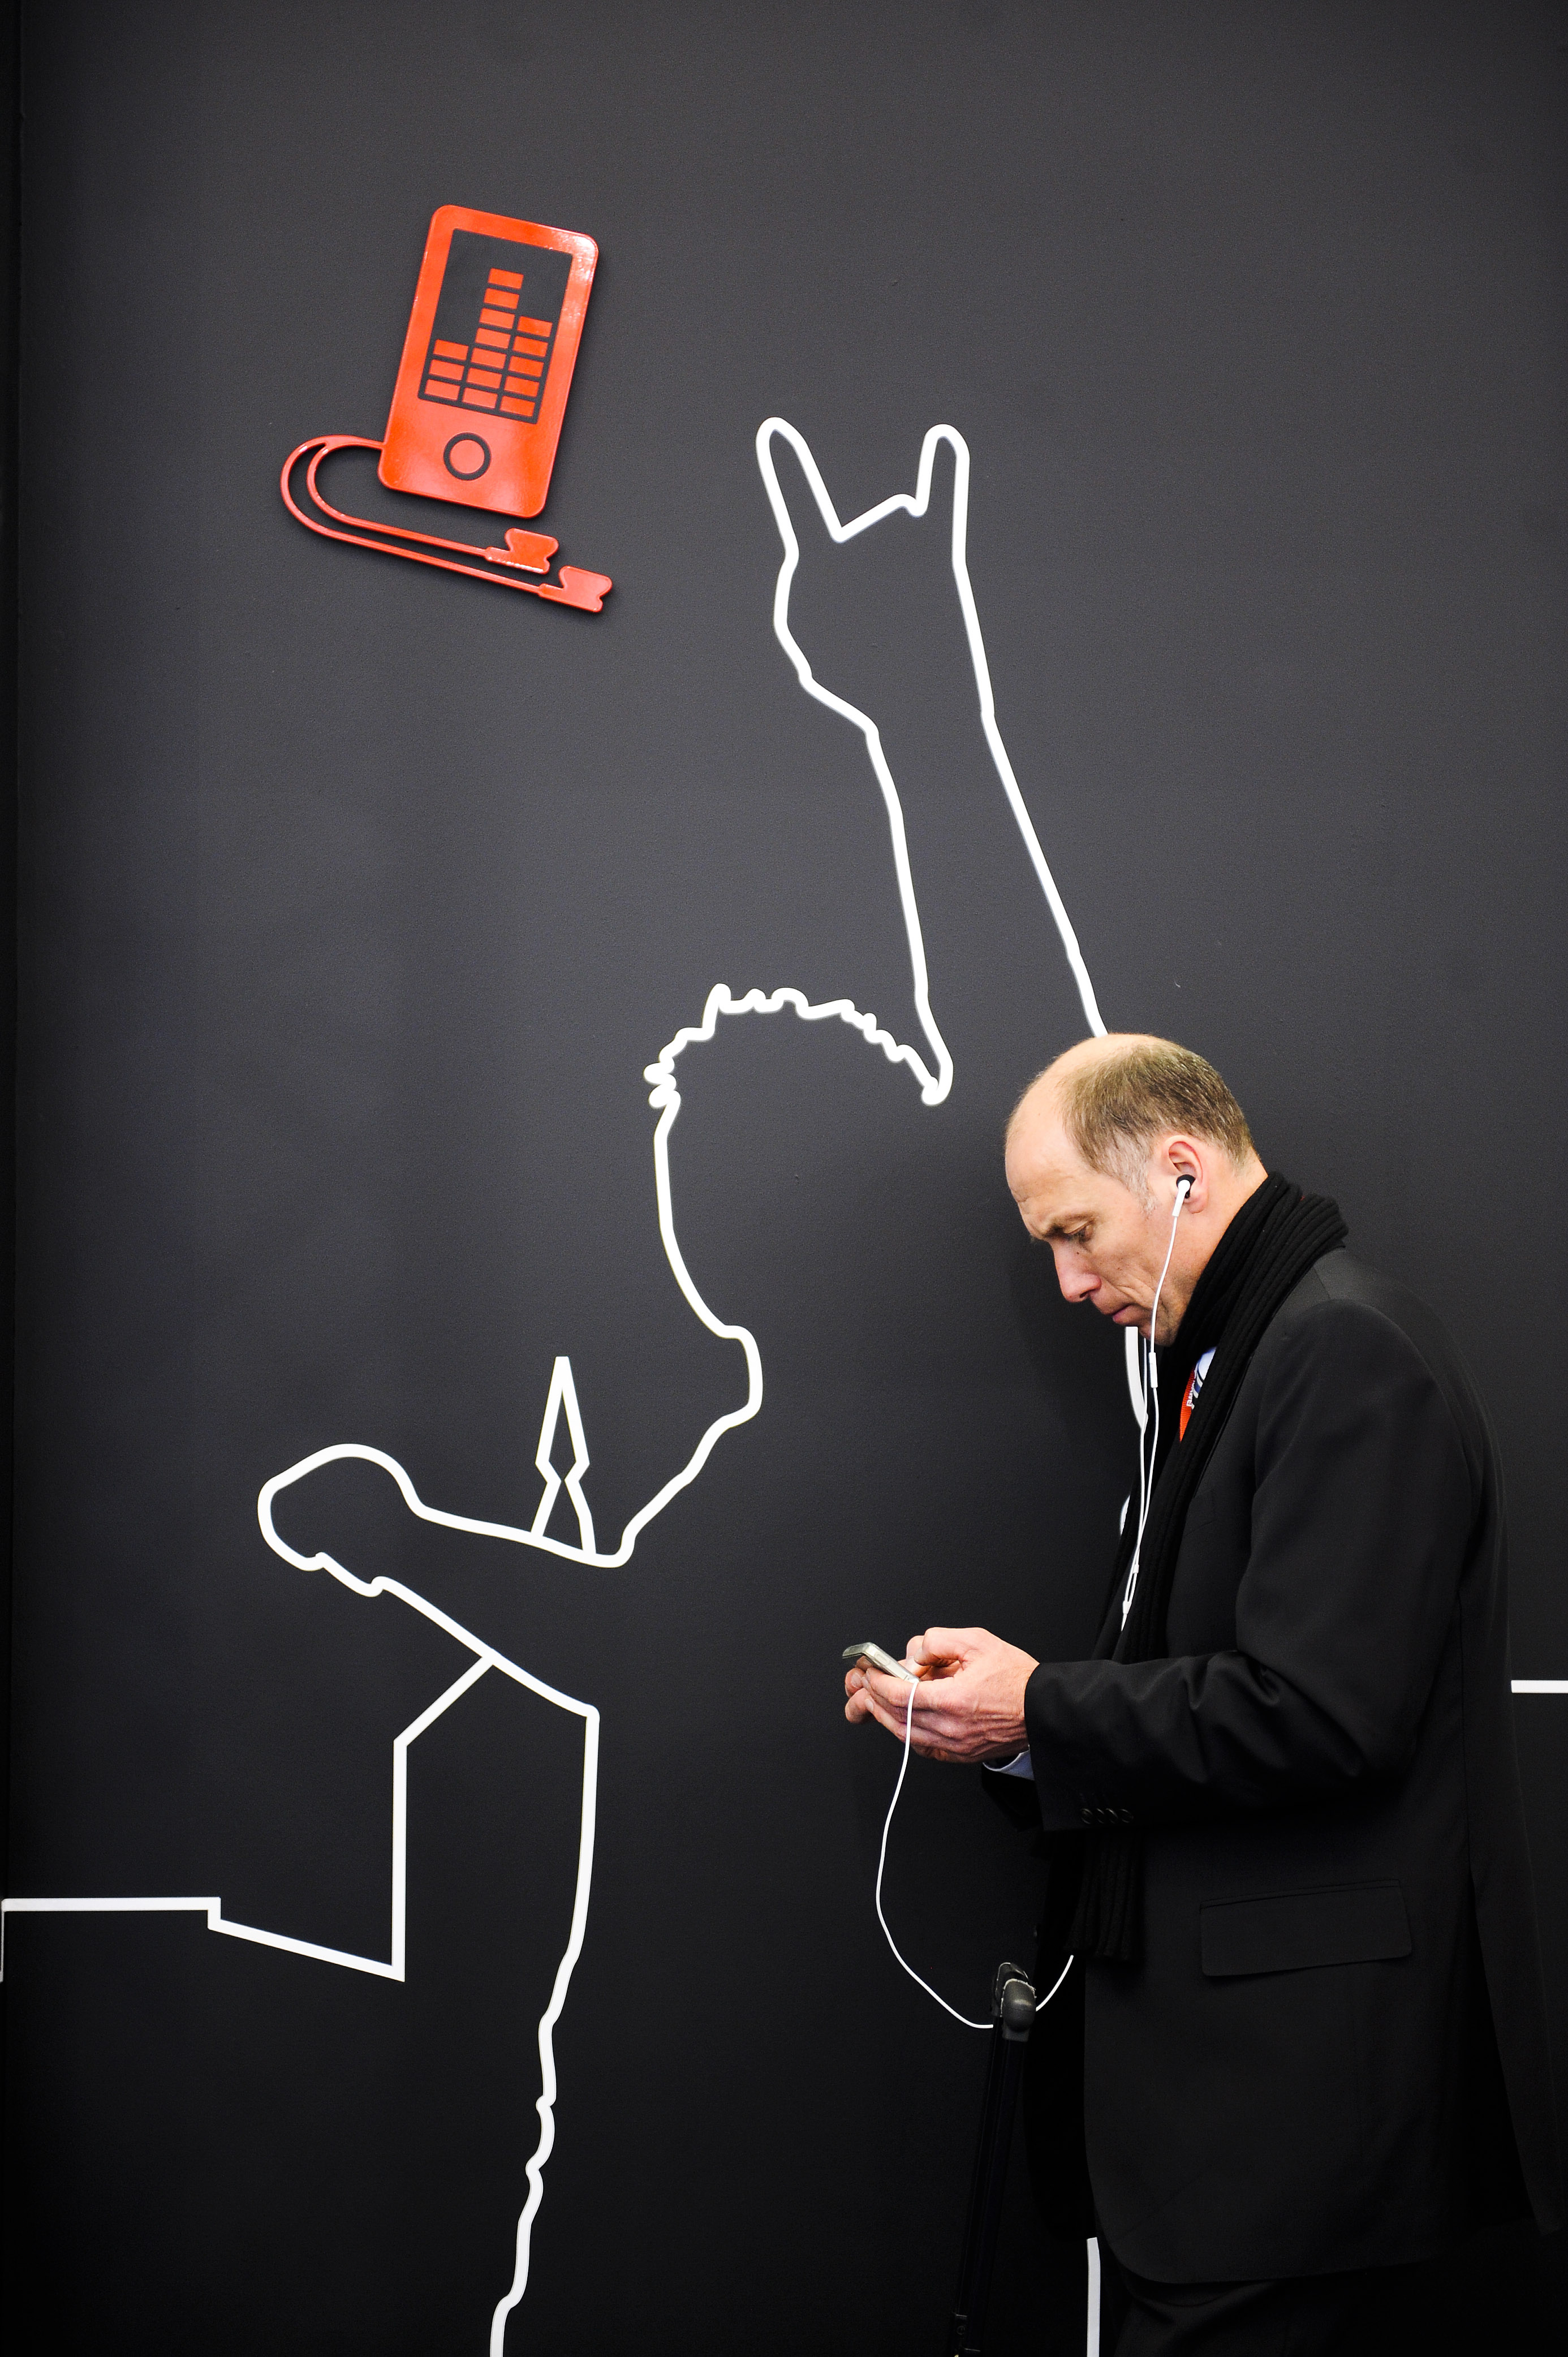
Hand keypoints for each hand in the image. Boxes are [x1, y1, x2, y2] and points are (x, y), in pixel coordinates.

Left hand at [843, 1626, 1037, 1763]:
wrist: (1043, 1710)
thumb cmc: (1015, 1677)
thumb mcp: (977, 1641)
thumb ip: (938, 1641)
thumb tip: (913, 1655)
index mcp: (953, 1700)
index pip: (900, 1694)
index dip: (878, 1682)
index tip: (869, 1672)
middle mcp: (950, 1728)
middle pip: (896, 1716)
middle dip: (873, 1698)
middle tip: (861, 1685)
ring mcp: (954, 1746)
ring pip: (905, 1735)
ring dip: (885, 1717)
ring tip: (873, 1701)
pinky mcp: (959, 1755)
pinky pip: (921, 1747)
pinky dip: (905, 1732)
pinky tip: (900, 1719)